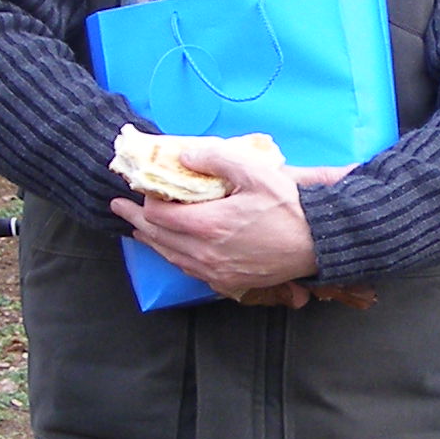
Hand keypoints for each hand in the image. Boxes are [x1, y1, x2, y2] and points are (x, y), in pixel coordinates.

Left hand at [113, 138, 323, 297]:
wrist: (319, 243)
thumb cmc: (290, 206)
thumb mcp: (255, 170)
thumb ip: (215, 157)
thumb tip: (184, 155)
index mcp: (207, 225)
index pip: (158, 215)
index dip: (144, 201)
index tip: (137, 190)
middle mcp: (205, 254)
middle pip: (158, 238)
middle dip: (136, 222)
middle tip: (120, 210)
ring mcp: (216, 272)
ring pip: (172, 258)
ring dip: (153, 242)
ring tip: (140, 231)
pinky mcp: (229, 283)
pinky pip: (191, 272)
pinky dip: (175, 258)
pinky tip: (174, 251)